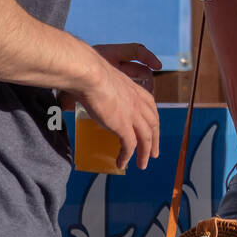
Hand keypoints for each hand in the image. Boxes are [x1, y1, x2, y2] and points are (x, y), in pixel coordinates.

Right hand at [64, 42, 162, 170]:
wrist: (90, 74)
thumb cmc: (90, 73)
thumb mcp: (101, 80)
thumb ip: (98, 88)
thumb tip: (81, 94)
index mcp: (134, 89)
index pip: (150, 106)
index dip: (152, 118)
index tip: (152, 127)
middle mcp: (137, 102)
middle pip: (153, 123)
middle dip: (155, 139)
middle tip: (154, 152)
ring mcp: (133, 115)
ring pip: (146, 138)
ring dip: (145, 153)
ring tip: (143, 164)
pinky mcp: (123, 126)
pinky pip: (130, 146)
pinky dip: (127, 157)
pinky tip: (121, 164)